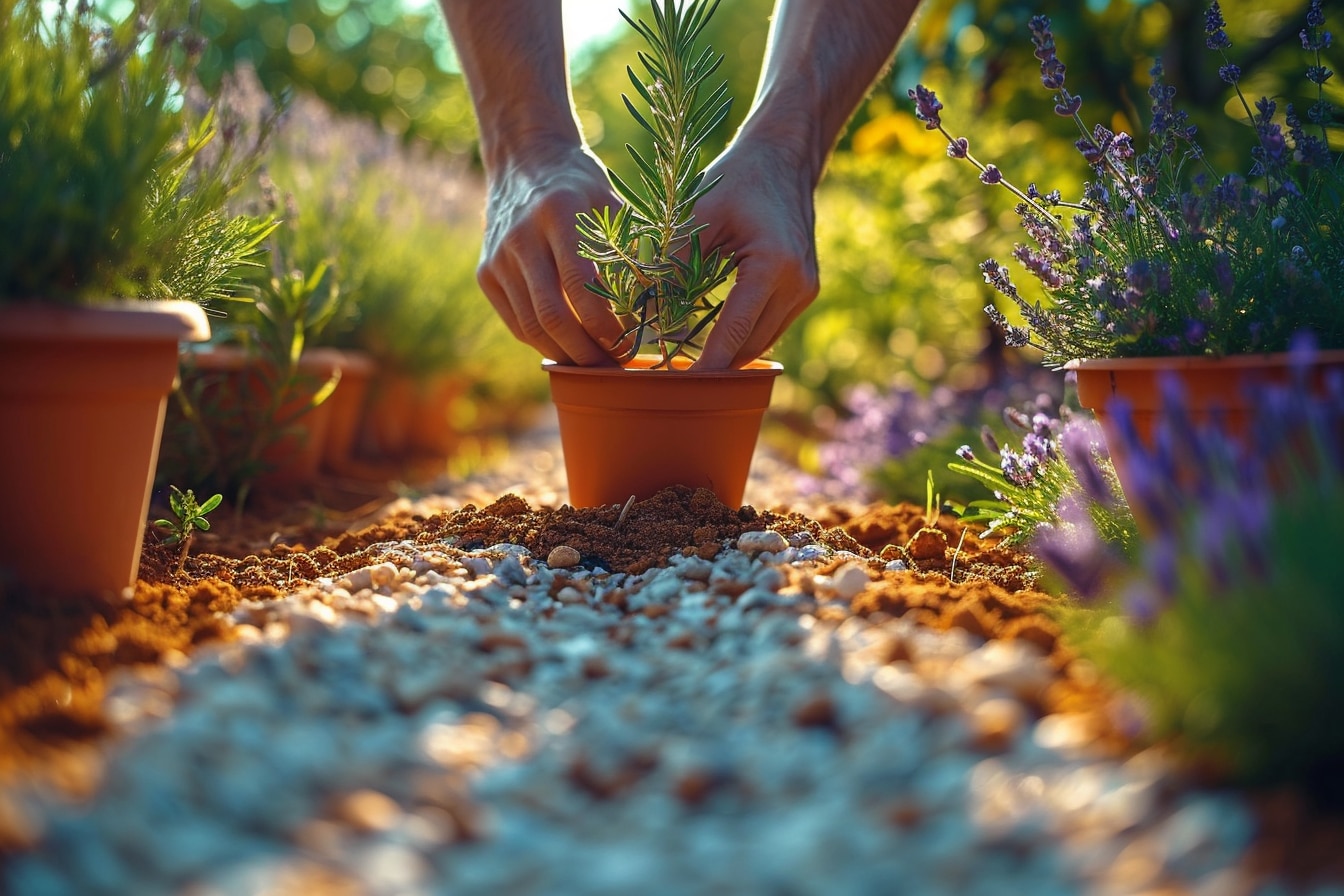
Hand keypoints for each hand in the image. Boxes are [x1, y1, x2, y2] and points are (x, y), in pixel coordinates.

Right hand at [477, 143, 627, 365]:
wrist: (524, 159)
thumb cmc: (583, 186)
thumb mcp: (614, 206)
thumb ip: (636, 256)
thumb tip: (665, 314)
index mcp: (560, 212)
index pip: (581, 286)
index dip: (607, 326)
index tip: (631, 344)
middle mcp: (521, 236)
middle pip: (552, 316)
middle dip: (586, 352)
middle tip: (614, 366)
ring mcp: (498, 258)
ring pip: (530, 327)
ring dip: (565, 355)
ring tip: (595, 364)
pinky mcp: (485, 274)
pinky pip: (516, 323)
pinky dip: (544, 343)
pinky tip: (569, 348)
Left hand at [689, 139, 819, 369]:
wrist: (782, 160)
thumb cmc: (734, 179)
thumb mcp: (695, 215)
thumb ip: (672, 266)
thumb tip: (653, 321)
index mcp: (774, 264)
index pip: (735, 330)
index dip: (707, 362)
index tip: (679, 383)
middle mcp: (798, 284)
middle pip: (749, 345)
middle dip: (713, 363)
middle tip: (671, 371)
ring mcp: (806, 290)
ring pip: (761, 342)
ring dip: (727, 353)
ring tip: (686, 358)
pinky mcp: (805, 291)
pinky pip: (769, 326)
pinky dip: (741, 336)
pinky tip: (711, 336)